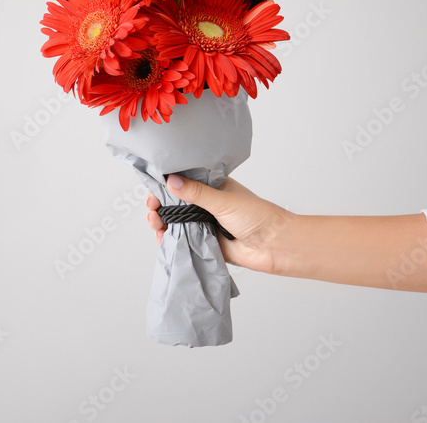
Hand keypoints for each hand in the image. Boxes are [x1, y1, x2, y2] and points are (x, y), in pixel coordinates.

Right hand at [145, 175, 295, 274]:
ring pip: (177, 222)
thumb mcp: (223, 200)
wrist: (274, 246)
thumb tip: (171, 181)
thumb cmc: (257, 216)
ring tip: (154, 222)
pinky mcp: (206, 243)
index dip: (166, 185)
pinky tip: (162, 238)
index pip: (184, 182)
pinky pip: (183, 240)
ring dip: (162, 222)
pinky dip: (170, 239)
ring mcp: (205, 224)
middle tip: (152, 209)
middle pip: (176, 203)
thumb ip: (196, 193)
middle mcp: (207, 205)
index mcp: (213, 187)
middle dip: (160, 205)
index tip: (153, 189)